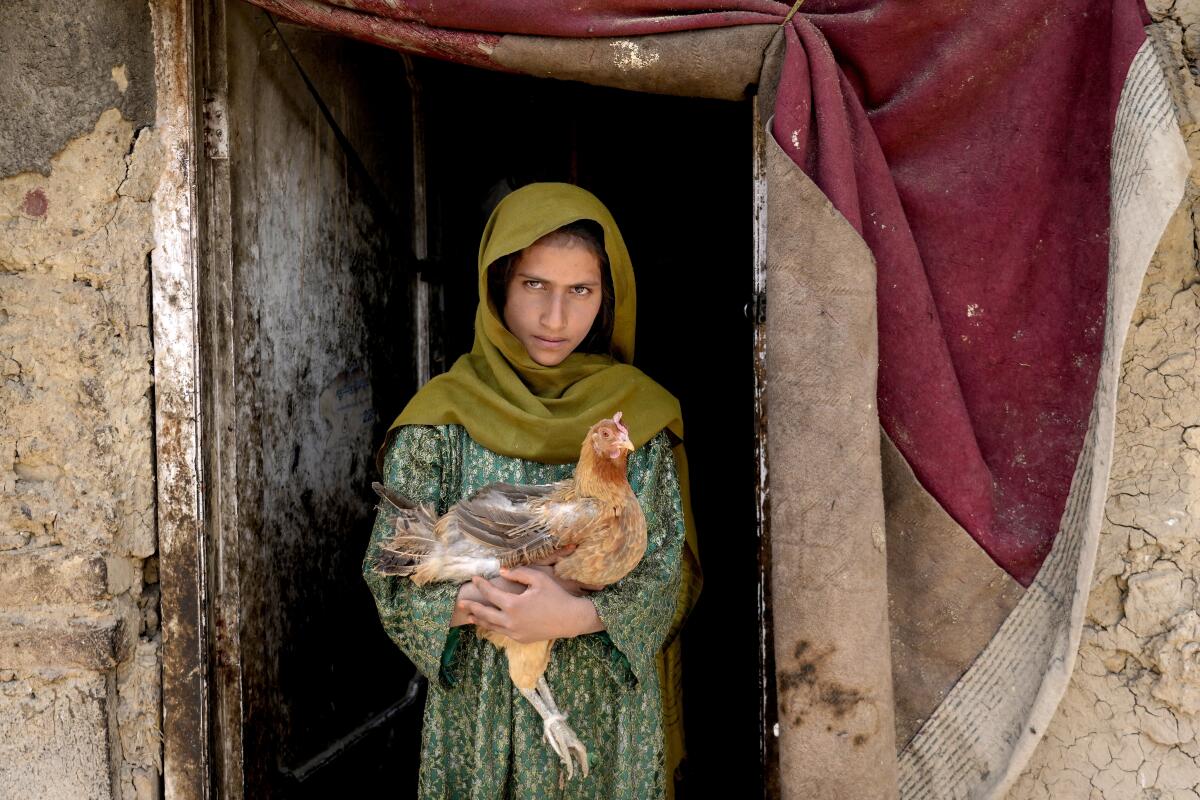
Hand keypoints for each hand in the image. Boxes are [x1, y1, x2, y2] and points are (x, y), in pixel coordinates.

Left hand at [457, 567, 604, 642]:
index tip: (474, 578)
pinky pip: (502, 632)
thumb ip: (518, 573)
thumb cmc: (556, 596)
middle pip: (485, 613)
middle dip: (472, 607)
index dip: (481, 585)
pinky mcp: (520, 638)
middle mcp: (510, 621)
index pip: (490, 594)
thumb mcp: (538, 579)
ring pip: (491, 626)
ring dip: (479, 620)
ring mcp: (515, 632)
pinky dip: (493, 626)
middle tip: (460, 603)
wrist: (570, 619)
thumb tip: (501, 572)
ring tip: (469, 617)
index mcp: (513, 604)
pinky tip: (489, 623)